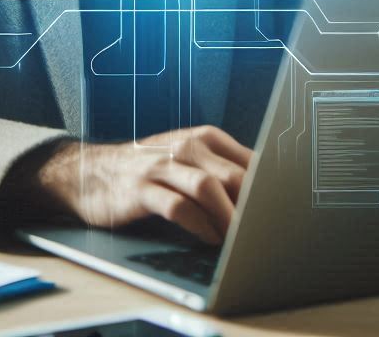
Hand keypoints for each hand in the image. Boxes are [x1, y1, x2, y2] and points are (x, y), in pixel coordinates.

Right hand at [20, 125, 252, 243]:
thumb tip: (267, 196)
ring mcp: (162, 166)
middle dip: (254, 206)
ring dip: (229, 217)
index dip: (270, 188)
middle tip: (267, 231)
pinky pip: (178, 206)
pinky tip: (209, 237)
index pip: (250, 161)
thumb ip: (223, 171)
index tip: (286, 210)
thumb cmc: (151, 170)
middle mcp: (186, 146)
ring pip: (208, 188)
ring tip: (242, 240)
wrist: (92, 171)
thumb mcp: (189, 160)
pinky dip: (199, 224)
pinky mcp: (142, 190)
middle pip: (233, 175)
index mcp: (206, 138)